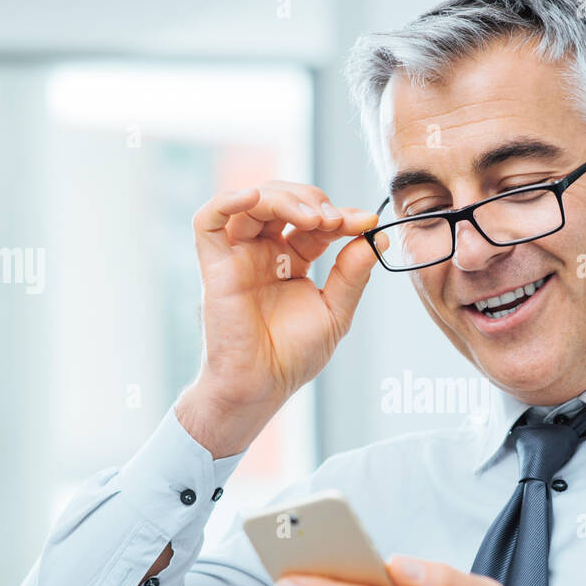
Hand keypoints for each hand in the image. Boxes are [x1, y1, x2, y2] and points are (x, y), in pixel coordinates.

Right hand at [177, 182, 387, 457]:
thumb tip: (377, 237)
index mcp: (291, 261)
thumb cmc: (292, 357)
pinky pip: (207, 220)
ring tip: (315, 219)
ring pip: (252, 202)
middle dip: (313, 201)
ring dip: (285, 199)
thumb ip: (353, 275)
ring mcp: (238, 256)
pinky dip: (227, 200)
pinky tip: (253, 197)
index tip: (367, 221)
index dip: (341, 215)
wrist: (260, 387)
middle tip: (337, 220)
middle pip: (284, 201)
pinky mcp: (214, 265)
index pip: (315, 221)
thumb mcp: (335, 312)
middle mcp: (263, 253)